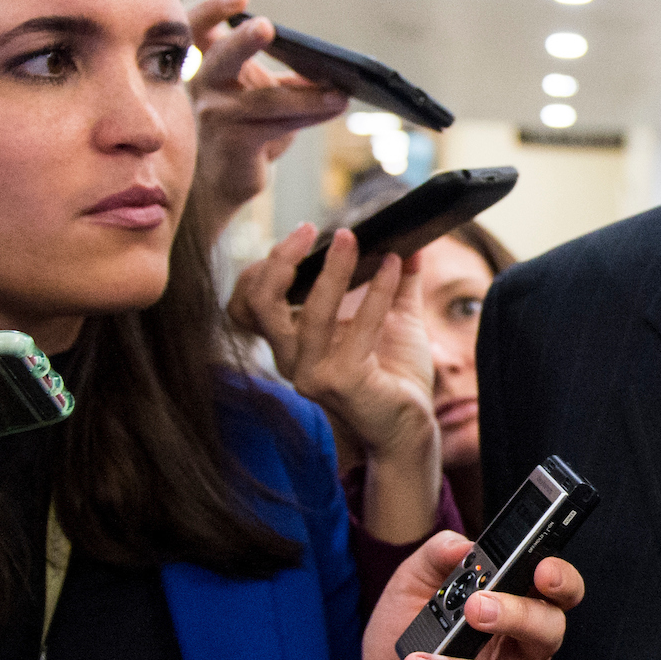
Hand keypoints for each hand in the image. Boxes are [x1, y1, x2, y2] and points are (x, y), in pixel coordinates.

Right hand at [186, 0, 349, 247]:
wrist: (226, 177)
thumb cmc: (246, 126)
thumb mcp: (264, 93)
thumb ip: (289, 77)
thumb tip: (332, 69)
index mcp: (208, 62)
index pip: (197, 27)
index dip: (213, 9)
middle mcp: (204, 84)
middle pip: (220, 56)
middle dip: (244, 40)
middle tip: (267, 26)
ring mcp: (216, 115)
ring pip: (265, 100)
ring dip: (308, 96)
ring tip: (342, 93)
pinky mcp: (235, 142)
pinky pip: (278, 125)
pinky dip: (312, 114)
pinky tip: (336, 106)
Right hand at [228, 226, 441, 541]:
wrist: (411, 429)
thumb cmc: (395, 377)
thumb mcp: (393, 320)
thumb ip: (396, 282)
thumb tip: (409, 241)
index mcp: (290, 342)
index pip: (249, 301)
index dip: (265, 266)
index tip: (304, 236)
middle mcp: (290, 359)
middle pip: (258, 302)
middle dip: (280, 260)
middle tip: (310, 230)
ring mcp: (311, 374)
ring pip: (307, 312)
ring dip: (334, 270)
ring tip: (355, 240)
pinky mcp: (341, 382)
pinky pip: (358, 326)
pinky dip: (378, 292)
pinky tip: (396, 267)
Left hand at [357, 536, 584, 659]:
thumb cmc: (409, 646)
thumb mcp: (411, 592)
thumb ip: (434, 561)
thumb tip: (459, 545)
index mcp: (517, 618)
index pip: (557, 596)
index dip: (561, 582)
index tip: (542, 569)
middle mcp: (524, 659)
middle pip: (547, 635)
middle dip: (517, 617)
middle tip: (476, 608)